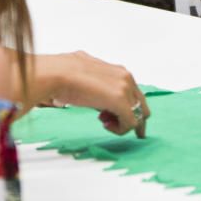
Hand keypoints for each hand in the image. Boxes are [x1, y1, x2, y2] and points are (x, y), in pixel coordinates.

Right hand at [32, 51, 150, 137]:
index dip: (126, 108)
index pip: (134, 94)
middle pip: (142, 105)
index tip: (114, 117)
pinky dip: (120, 129)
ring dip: (122, 124)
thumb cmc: (65, 74)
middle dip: (131, 119)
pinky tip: (105, 125)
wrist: (58, 74)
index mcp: (119, 71)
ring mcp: (125, 89)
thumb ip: (98, 84)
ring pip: (138, 115)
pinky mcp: (121, 102)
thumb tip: (95, 93)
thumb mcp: (87, 76)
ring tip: (104, 123)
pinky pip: (131, 123)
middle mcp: (126, 78)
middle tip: (114, 126)